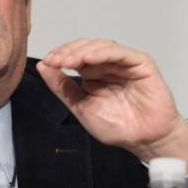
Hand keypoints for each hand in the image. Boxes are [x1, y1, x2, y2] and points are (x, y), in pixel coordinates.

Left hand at [36, 38, 187, 169]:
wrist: (143, 140)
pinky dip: (102, 53)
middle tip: (55, 60)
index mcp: (93, 73)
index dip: (60, 56)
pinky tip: (88, 58)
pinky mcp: (140, 63)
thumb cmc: (117, 126)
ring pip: (100, 47)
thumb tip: (43, 66)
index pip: (74, 56)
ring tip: (67, 60)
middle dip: (67, 52)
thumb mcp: (80, 106)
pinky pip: (120, 53)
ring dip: (81, 51)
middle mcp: (107, 65)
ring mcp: (124, 63)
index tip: (48, 62)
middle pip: (85, 48)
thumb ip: (62, 86)